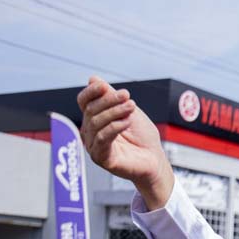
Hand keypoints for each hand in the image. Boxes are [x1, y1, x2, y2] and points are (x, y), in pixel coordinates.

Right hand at [77, 76, 172, 208]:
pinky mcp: (101, 158)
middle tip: (127, 96)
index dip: (91, 92)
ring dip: (115, 112)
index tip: (104, 86)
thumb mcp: (128, 110)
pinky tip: (126, 123)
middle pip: (91, 110)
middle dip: (109, 100)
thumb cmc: (142, 136)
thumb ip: (111, 96)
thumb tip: (93, 79)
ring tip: (131, 107)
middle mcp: (90, 132)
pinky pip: (102, 139)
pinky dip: (114, 127)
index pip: (84, 102)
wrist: (155, 159)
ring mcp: (94, 146)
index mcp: (95, 119)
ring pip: (96, 123)